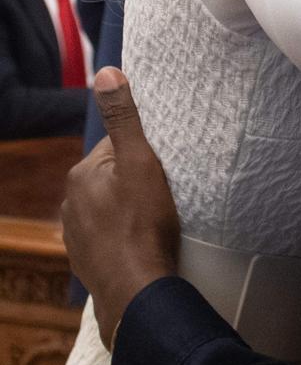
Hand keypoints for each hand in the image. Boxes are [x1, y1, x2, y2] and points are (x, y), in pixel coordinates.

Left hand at [61, 67, 179, 348]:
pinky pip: (110, 236)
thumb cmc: (142, 224)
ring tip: (157, 221)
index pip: (116, 148)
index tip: (163, 171)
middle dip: (136, 183)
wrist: (137, 292)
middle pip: (113, 178)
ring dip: (130, 210)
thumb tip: (105, 72)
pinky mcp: (88, 261)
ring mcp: (77, 235)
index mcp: (81, 175)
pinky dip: (125, 236)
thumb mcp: (140, 162)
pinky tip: (144, 243)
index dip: (144, 156)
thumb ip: (124, 118)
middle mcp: (71, 203)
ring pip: (110, 208)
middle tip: (164, 196)